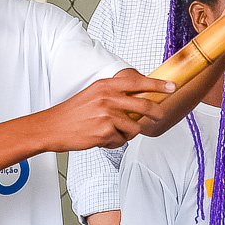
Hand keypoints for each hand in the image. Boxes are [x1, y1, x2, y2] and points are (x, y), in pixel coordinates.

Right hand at [40, 71, 173, 151]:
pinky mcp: (104, 132)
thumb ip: (115, 94)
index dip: (158, 85)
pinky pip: (122, 140)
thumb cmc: (74, 112)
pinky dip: (115, 142)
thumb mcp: (94, 94)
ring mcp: (107, 115)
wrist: (52, 127)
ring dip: (128, 133)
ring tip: (113, 132)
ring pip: (135, 127)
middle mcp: (108, 98)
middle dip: (156, 113)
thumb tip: (141, 98)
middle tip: (159, 116)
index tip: (172, 87)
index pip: (138, 82)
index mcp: (106, 86)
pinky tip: (101, 138)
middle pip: (145, 105)